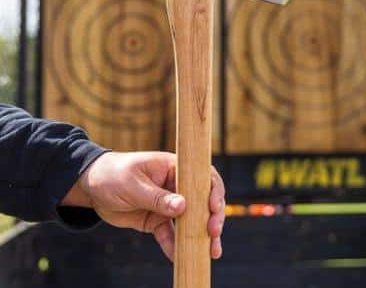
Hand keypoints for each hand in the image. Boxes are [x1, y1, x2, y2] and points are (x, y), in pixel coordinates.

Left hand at [61, 151, 224, 260]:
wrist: (91, 188)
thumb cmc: (113, 175)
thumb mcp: (133, 185)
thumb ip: (157, 197)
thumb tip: (183, 206)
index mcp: (174, 167)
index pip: (202, 175)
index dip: (213, 190)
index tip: (214, 207)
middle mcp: (176, 185)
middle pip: (202, 200)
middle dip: (212, 217)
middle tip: (213, 233)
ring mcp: (167, 204)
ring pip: (190, 220)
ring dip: (200, 235)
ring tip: (210, 252)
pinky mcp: (157, 220)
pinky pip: (170, 234)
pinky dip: (175, 246)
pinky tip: (179, 258)